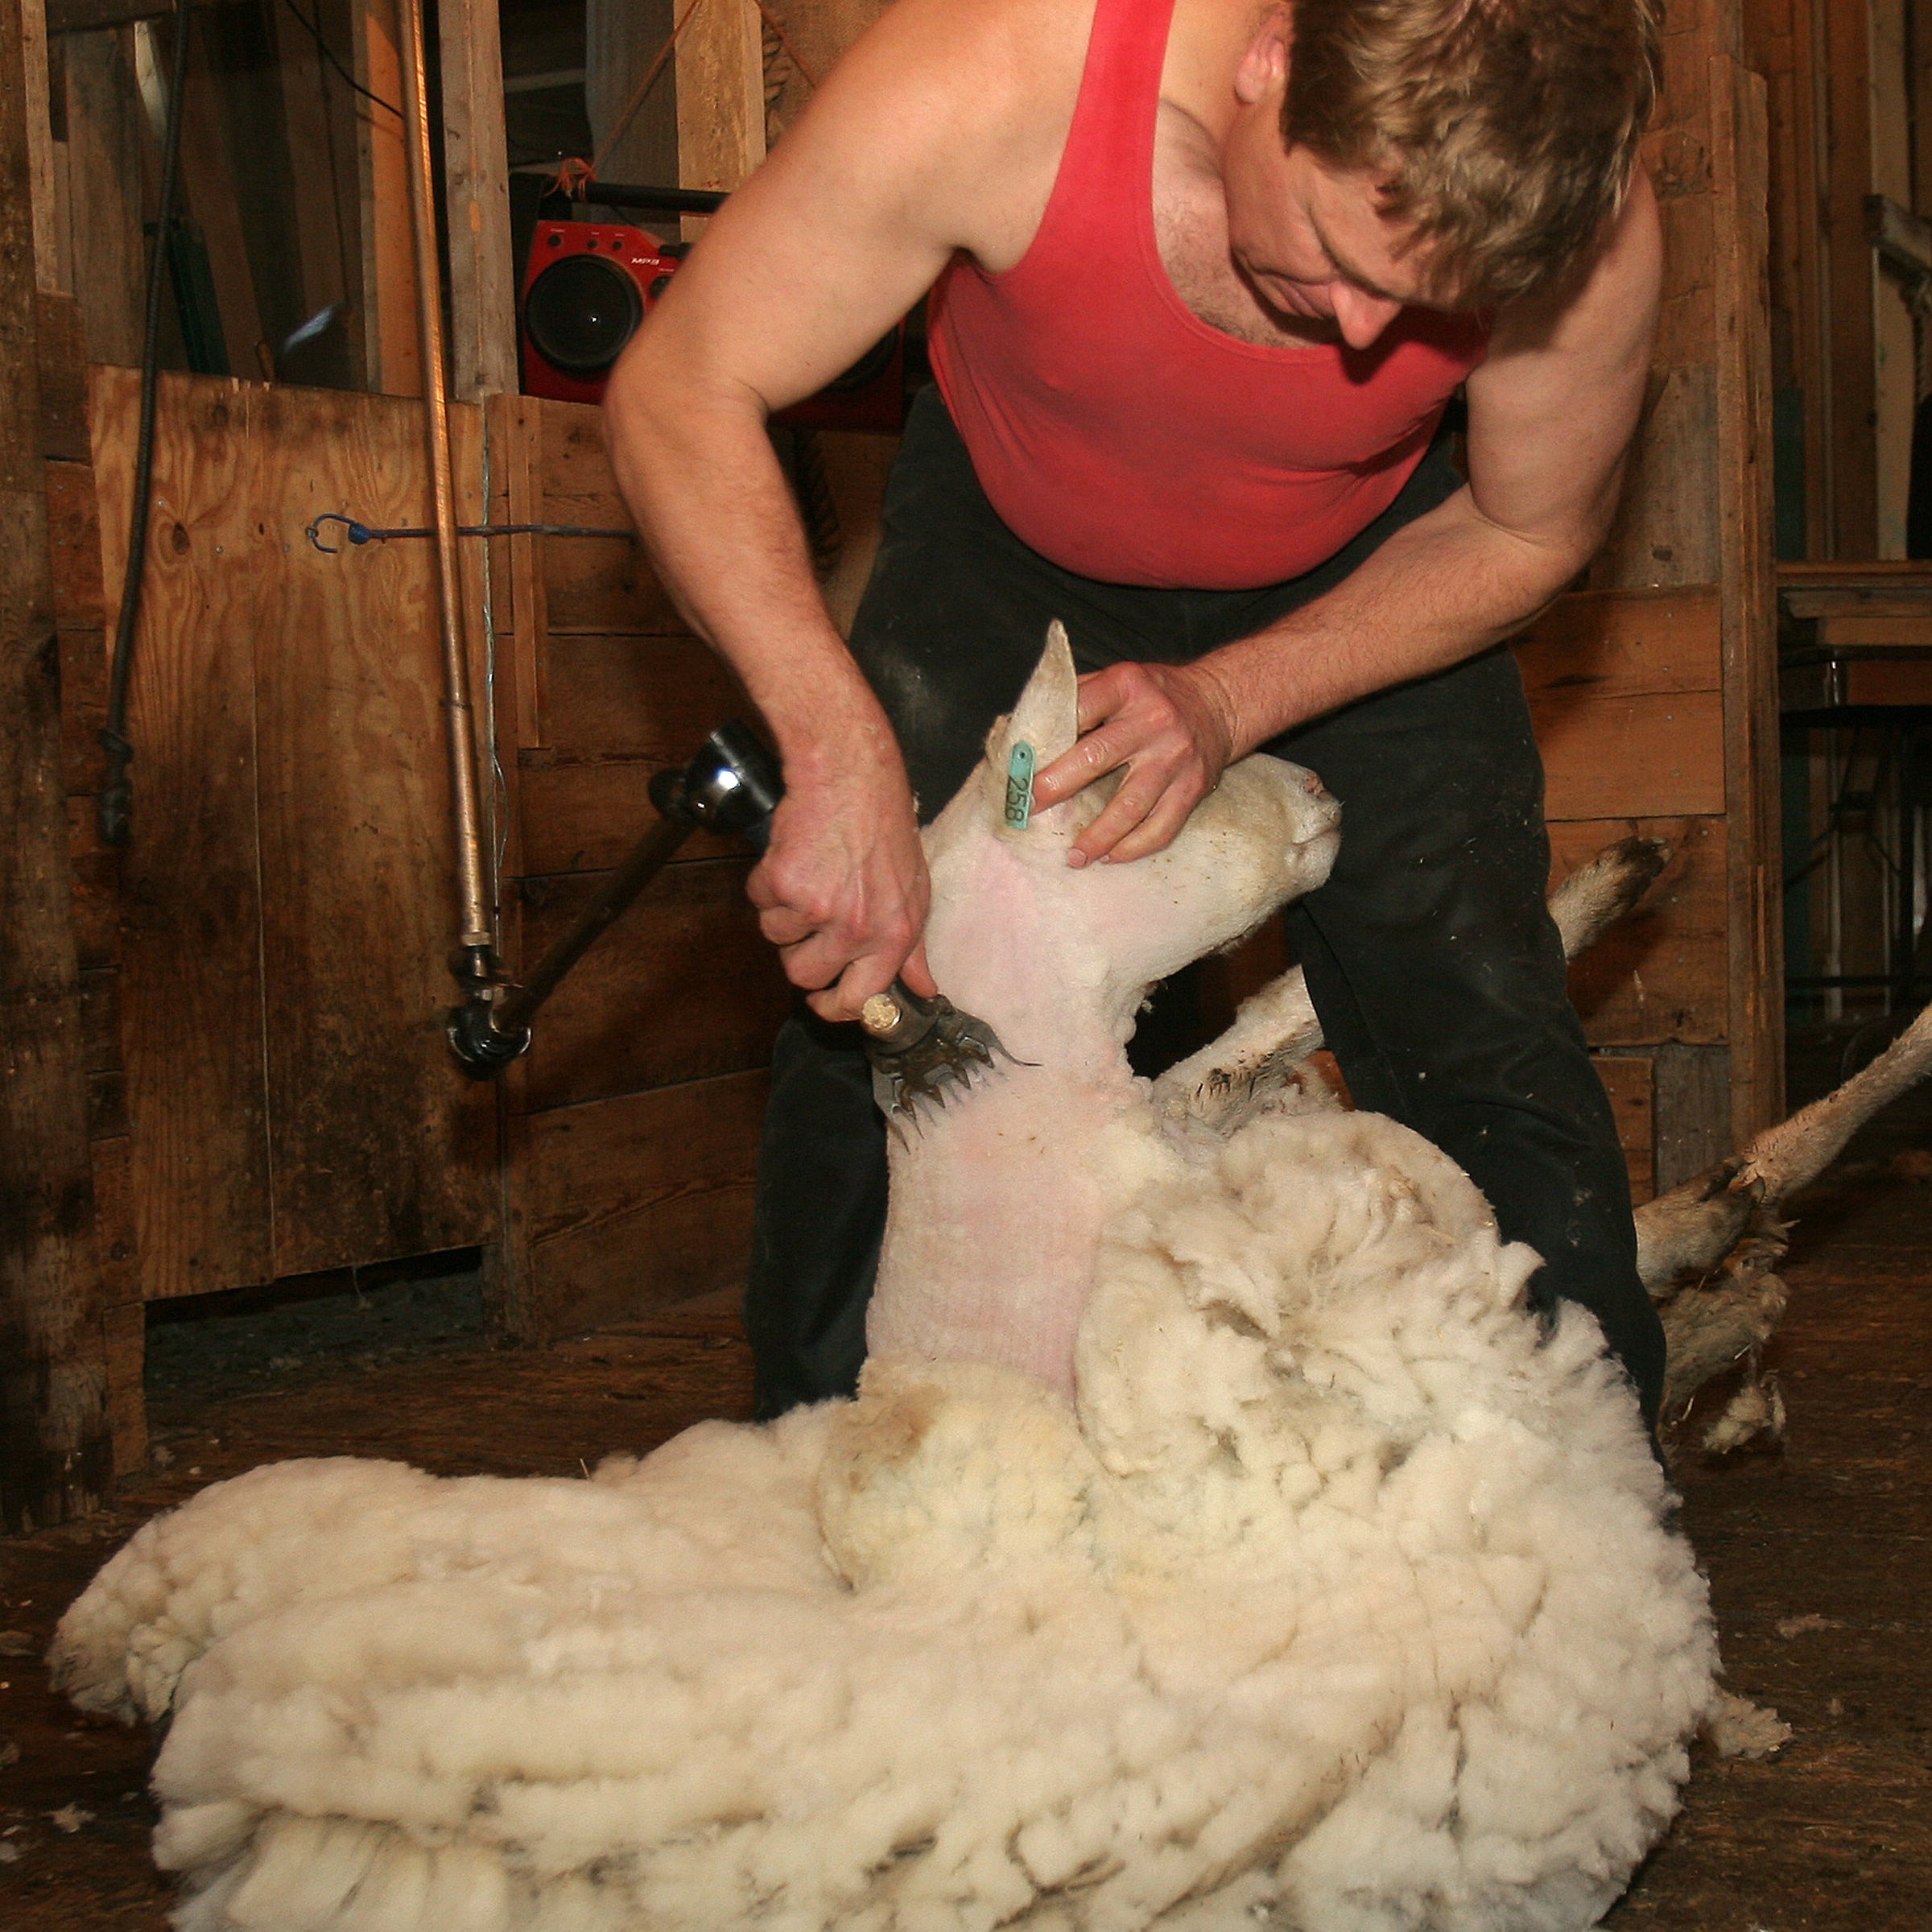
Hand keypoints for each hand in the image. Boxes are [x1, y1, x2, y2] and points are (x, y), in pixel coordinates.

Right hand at [745, 758, 936, 1021]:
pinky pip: (761, 903)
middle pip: (805, 976)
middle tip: (809, 920)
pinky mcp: (784, 885)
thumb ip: (913, 947)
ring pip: (777, 938)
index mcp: (894, 934)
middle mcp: (858, 928)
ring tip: (808, 874)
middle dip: (798, 953)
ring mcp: (820, 909)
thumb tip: (923, 989)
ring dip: (783, 911)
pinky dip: (767, 881)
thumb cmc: (883, 827)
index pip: (861, 999)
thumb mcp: (914, 891)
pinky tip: (793, 856)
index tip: (822, 1002)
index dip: (834, 1007)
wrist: (850, 775)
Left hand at [1029, 659, 1237, 866]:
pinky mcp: (1192, 787)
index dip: (1046, 739)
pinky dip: (1134, 847)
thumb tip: (1023, 733)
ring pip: (1131, 805)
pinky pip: (1162, 826)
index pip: (1078, 709)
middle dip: (1058, 785)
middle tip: (1031, 808)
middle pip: (1097, 757)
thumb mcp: (1119, 679)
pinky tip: (1111, 857)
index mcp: (1126, 686)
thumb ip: (1078, 699)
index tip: (1020, 766)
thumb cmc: (1153, 695)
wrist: (1220, 703)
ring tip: (1073, 856)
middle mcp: (1152, 720)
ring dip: (1099, 835)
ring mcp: (1174, 757)